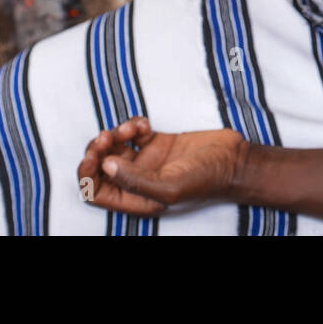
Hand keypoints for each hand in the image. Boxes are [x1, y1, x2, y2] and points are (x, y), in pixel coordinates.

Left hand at [77, 117, 248, 216]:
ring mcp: (147, 161)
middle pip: (102, 167)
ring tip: (131, 128)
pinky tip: (143, 124)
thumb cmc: (207, 179)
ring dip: (116, 133)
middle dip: (99, 149)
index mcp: (137, 199)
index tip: (92, 156)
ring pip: (115, 147)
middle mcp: (138, 181)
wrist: (234, 159)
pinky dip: (132, 125)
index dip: (87, 174)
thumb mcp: (170, 186)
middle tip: (108, 137)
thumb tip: (106, 166)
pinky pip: (133, 133)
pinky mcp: (157, 142)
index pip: (97, 192)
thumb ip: (136, 180)